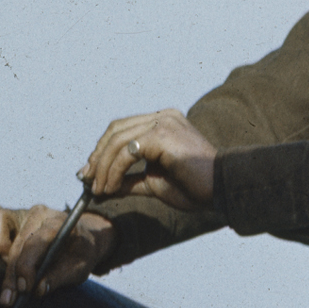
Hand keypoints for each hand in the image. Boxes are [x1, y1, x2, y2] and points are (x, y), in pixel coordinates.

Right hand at [0, 196, 114, 303]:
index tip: (24, 288)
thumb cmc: (81, 251)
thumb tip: (37, 290)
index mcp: (58, 223)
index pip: (37, 242)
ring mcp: (21, 211)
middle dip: (11, 273)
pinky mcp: (8, 214)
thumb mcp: (81, 268)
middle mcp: (38, 213)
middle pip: (15, 242)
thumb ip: (60, 278)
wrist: (84, 235)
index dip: (27, 267)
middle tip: (10, 298)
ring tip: (9, 272)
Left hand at [81, 108, 217, 212]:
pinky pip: (127, 152)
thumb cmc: (193, 187)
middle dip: (97, 158)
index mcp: (162, 122)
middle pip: (115, 130)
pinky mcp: (162, 134)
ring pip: (117, 141)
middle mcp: (162, 116)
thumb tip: (102, 187)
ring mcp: (162, 122)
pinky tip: (112, 188)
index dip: (102, 150)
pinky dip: (114, 171)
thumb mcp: (152, 182)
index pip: (122, 129)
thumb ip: (128, 180)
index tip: (90, 173)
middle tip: (88, 182)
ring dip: (103, 168)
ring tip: (99, 190)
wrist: (220, 189)